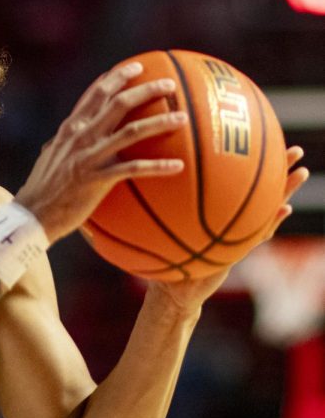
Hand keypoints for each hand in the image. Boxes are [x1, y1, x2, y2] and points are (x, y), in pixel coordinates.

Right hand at [14, 61, 186, 244]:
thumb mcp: (52, 154)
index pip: (95, 93)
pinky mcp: (97, 178)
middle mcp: (80, 135)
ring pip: (131, 130)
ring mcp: (89, 156)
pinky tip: (178, 165)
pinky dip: (158, 166)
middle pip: (118, 102)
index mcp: (71, 127)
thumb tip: (74, 133)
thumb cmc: (43, 188)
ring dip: (159, 121)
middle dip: (145, 89)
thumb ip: (67, 141)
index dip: (117, 77)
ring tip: (183, 117)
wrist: (33, 214)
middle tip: (170, 84)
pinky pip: (134, 169)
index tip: (137, 67)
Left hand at [146, 145, 307, 315]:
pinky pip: (259, 233)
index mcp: (206, 204)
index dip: (233, 153)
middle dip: (270, 164)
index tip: (246, 130)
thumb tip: (117, 178)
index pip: (222, 173)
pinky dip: (271, 221)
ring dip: (282, 188)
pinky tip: (285, 209)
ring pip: (262, 204)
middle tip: (291, 146)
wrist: (172, 287)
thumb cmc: (158, 252)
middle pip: (250, 183)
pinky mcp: (238, 250)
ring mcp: (235, 230)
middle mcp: (223, 212)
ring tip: (301, 170)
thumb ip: (135, 202)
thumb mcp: (144, 226)